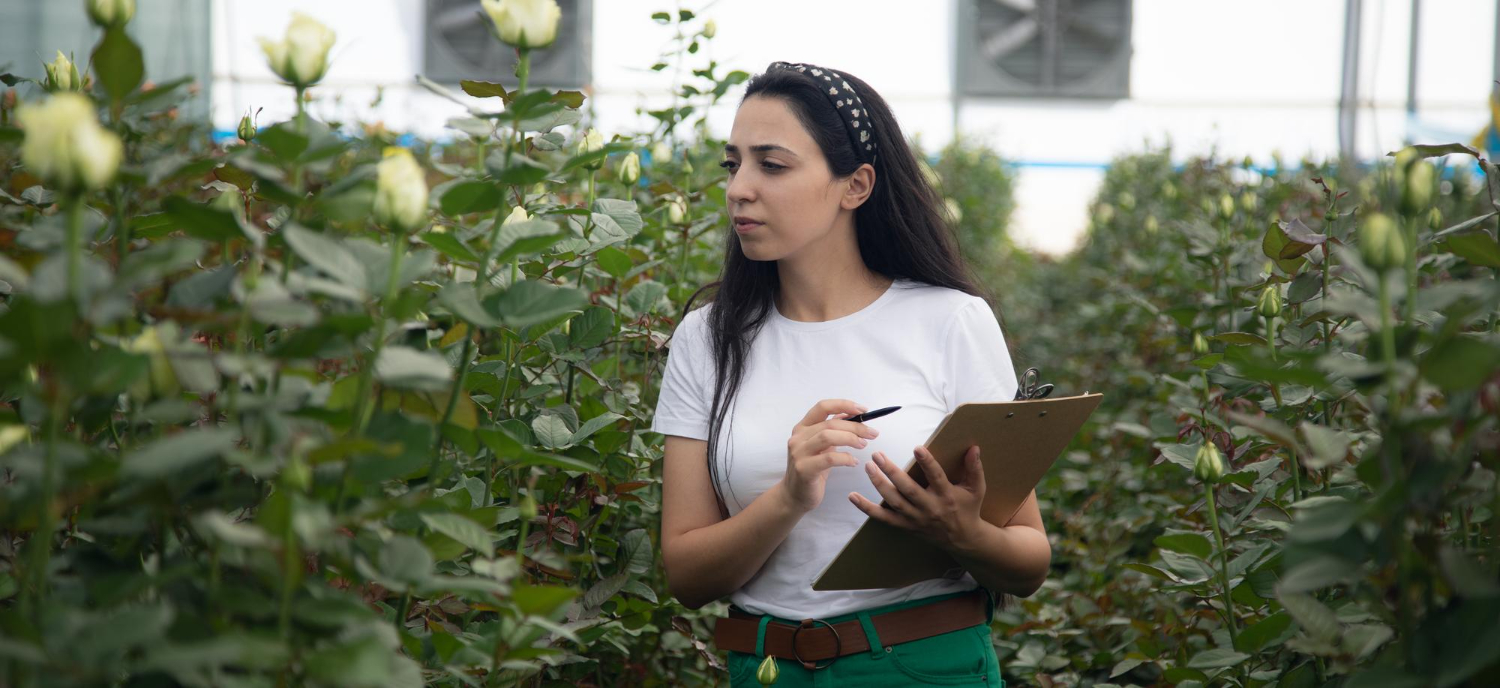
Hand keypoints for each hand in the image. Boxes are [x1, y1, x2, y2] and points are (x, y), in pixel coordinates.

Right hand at [779, 399, 879, 513]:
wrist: (795, 495)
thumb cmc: (812, 469)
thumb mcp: (822, 446)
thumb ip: (832, 430)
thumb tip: (851, 414)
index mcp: (802, 427)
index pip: (822, 407)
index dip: (844, 405)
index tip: (863, 410)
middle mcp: (798, 437)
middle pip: (830, 423)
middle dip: (855, 426)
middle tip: (872, 433)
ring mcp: (799, 453)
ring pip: (828, 436)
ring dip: (851, 439)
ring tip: (863, 445)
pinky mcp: (804, 469)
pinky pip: (829, 458)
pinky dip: (846, 458)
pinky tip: (854, 462)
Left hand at [849, 445, 984, 549]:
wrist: (962, 539)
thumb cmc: (968, 508)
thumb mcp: (977, 489)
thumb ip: (975, 468)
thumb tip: (973, 448)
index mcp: (947, 496)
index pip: (936, 477)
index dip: (927, 463)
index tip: (917, 448)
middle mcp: (930, 508)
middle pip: (908, 490)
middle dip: (892, 472)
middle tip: (878, 455)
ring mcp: (915, 519)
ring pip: (894, 502)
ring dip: (878, 484)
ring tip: (868, 467)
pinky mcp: (905, 526)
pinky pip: (883, 518)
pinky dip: (866, 508)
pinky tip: (853, 496)